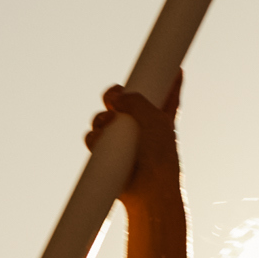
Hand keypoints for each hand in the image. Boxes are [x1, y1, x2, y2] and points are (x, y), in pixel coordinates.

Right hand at [91, 76, 185, 210]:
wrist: (150, 192)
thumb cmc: (160, 157)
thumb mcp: (154, 119)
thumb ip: (135, 101)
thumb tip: (115, 99)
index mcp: (162, 116)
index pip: (164, 91)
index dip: (159, 77)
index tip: (151, 65)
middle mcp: (144, 127)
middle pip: (125, 101)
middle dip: (115, 95)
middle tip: (113, 97)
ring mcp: (126, 142)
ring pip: (106, 118)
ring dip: (102, 117)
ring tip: (107, 124)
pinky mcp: (110, 156)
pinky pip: (95, 139)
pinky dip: (94, 137)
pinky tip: (99, 140)